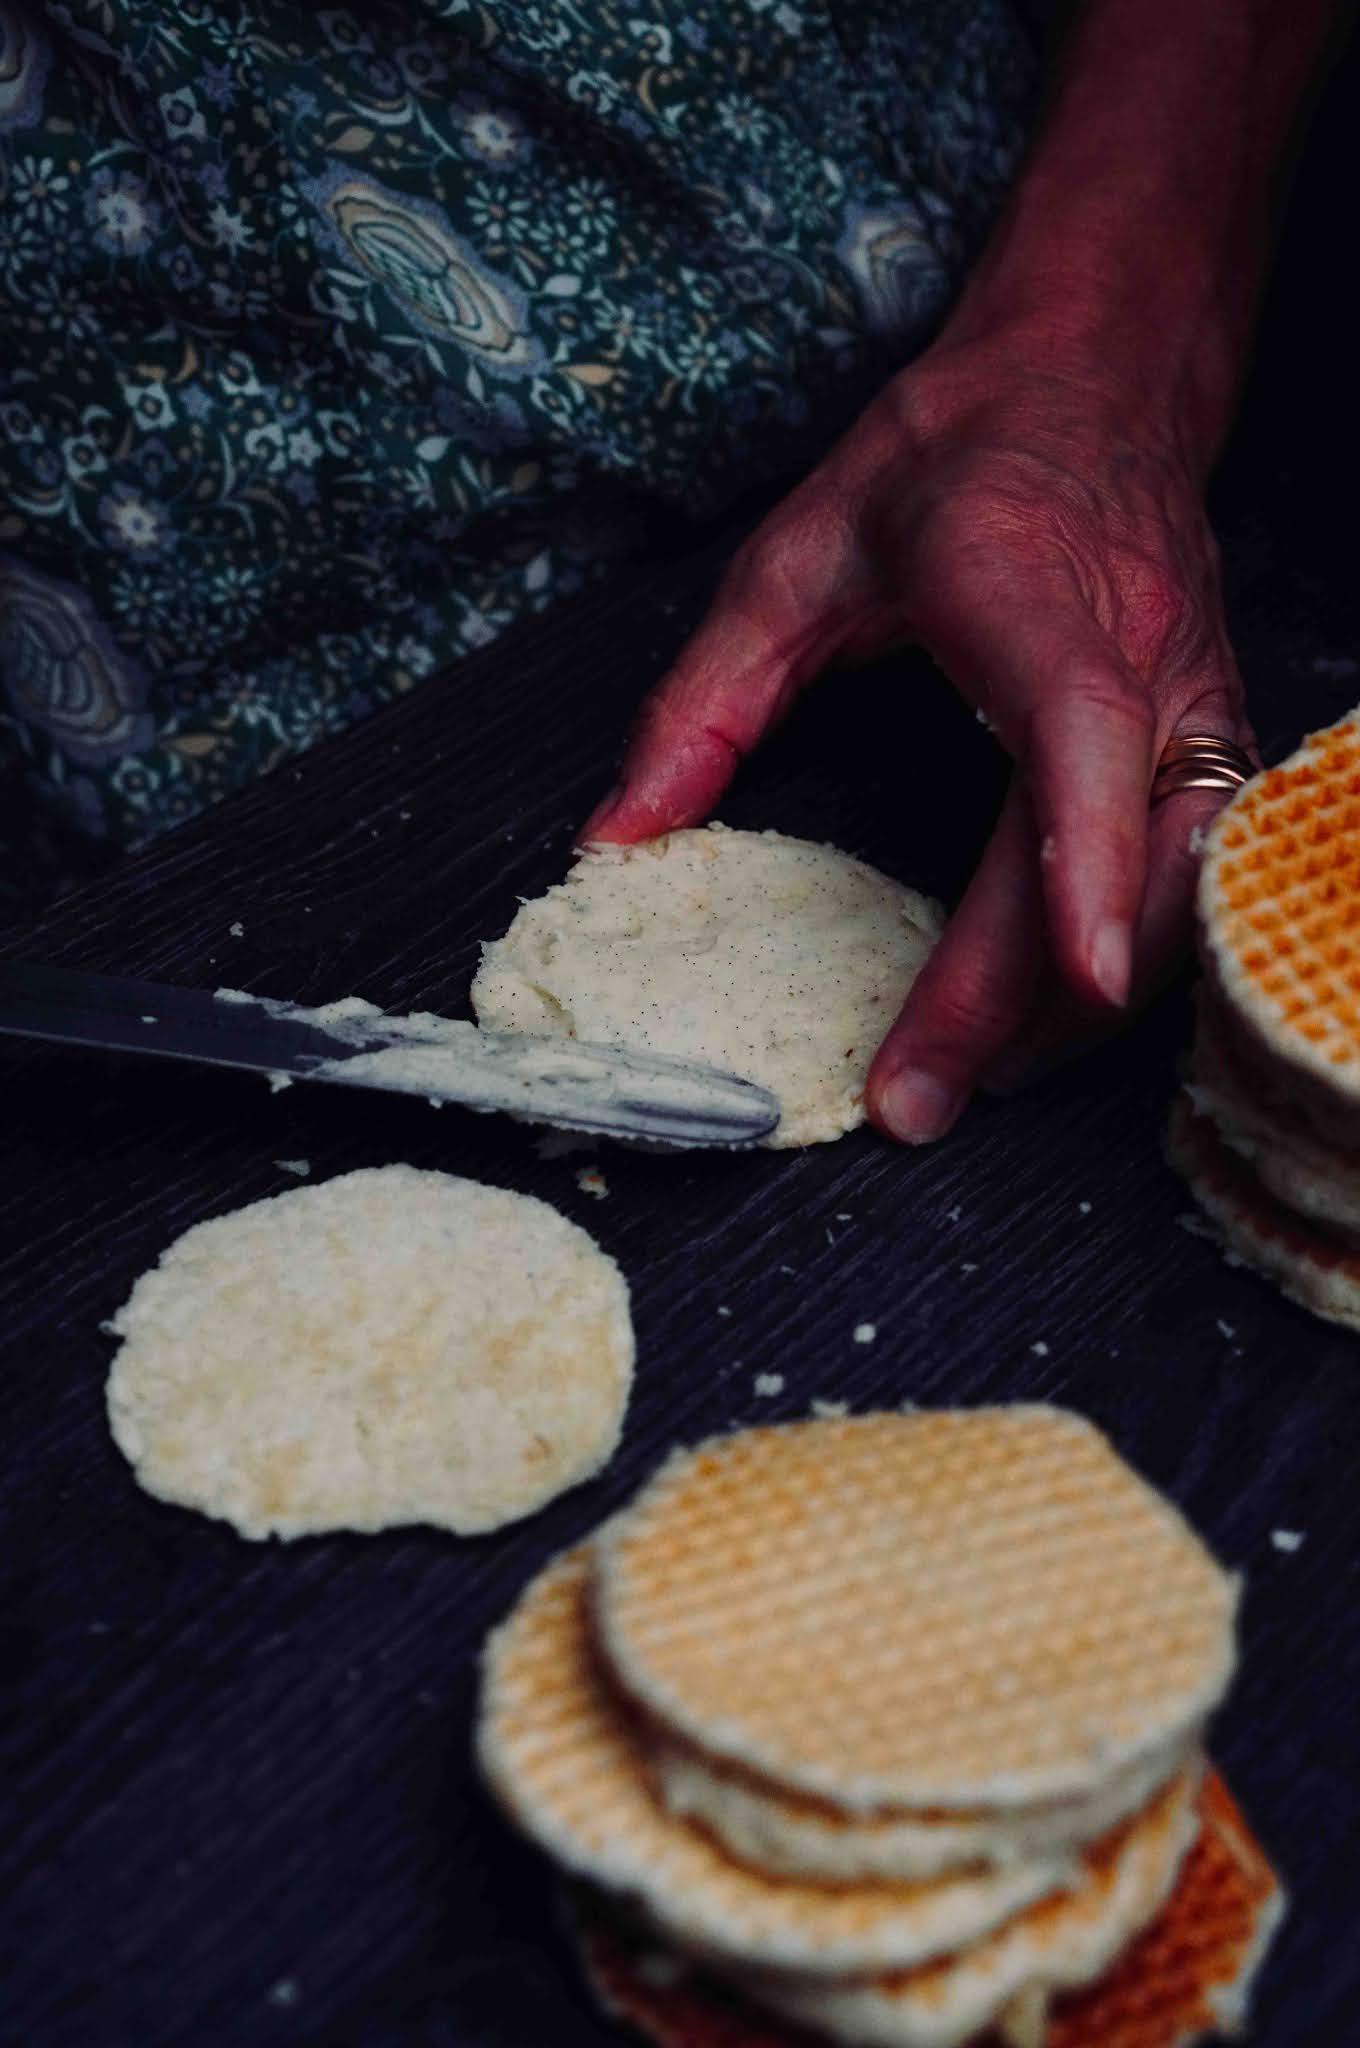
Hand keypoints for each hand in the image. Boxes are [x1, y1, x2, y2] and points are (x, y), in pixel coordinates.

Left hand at [581, 325, 1256, 1140]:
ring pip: (1186, 885)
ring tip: (972, 1077)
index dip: (1089, 860)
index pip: (1079, 738)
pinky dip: (1131, 954)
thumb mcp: (793, 557)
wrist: (1097, 378)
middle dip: (1025, 1003)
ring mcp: (1198, 699)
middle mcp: (1142, 654)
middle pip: (1122, 858)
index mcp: (1031, 592)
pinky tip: (1055, 1012)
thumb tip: (619, 837)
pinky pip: (1202, 873)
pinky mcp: (1215, 733)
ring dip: (1084, 1001)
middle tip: (913, 1103)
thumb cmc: (954, 459)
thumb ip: (704, 702)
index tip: (1085, 972)